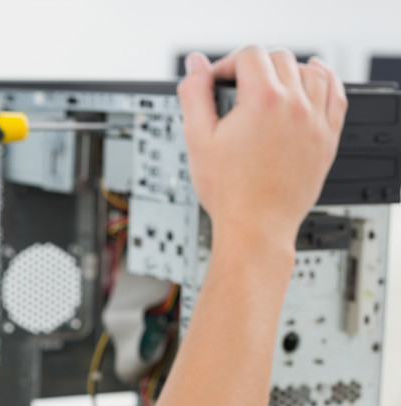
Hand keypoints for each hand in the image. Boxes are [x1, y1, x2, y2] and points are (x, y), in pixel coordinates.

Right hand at [177, 47, 346, 259]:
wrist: (255, 226)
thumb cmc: (227, 190)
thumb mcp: (198, 139)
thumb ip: (194, 95)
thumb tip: (195, 66)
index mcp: (263, 101)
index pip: (250, 56)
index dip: (227, 64)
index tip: (217, 82)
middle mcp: (296, 106)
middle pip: (280, 59)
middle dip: (254, 67)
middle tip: (237, 88)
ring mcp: (316, 122)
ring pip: (311, 72)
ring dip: (289, 71)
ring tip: (271, 85)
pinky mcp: (327, 138)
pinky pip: (336, 95)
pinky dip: (325, 81)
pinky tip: (313, 79)